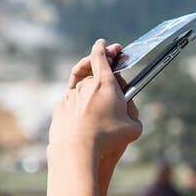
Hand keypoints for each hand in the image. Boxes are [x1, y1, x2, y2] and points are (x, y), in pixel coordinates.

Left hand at [49, 39, 142, 159]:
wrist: (77, 149)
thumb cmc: (109, 138)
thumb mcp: (134, 128)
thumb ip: (132, 115)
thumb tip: (128, 115)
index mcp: (106, 82)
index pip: (101, 55)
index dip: (104, 48)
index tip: (107, 45)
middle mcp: (86, 84)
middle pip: (93, 70)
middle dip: (102, 70)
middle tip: (112, 75)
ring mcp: (71, 95)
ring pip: (82, 86)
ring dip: (91, 90)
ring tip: (101, 103)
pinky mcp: (61, 107)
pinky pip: (72, 101)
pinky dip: (80, 104)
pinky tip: (87, 117)